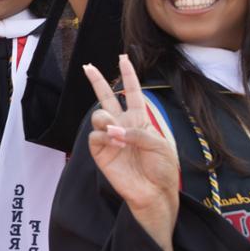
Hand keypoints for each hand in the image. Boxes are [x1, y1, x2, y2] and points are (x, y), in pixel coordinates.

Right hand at [85, 55, 180, 250]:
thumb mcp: (159, 145)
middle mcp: (123, 125)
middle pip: (107, 98)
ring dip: (105, 119)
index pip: (132, 93)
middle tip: (87, 67)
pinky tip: (116, 143)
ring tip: (115, 130)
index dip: (128, 76)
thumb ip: (138, 132)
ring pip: (98, 115)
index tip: (123, 58)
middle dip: (97, 81)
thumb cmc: (162, 168)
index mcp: (140, 119)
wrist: (154, 193)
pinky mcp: (101, 152)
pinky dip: (105, 136)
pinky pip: (95, 136)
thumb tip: (113, 131)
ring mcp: (110, 138)